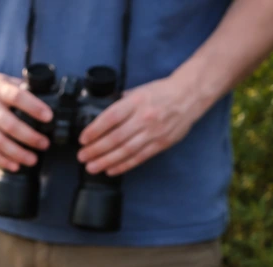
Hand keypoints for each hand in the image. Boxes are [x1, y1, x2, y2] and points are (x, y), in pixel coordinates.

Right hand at [0, 68, 51, 171]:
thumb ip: (22, 89)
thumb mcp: (4, 80)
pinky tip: (15, 166)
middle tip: (45, 143)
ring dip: (17, 153)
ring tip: (33, 159)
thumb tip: (47, 96)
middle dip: (29, 137)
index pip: (17, 97)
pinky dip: (2, 160)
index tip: (48, 117)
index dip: (33, 107)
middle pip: (9, 125)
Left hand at [77, 76, 203, 175]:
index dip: (94, 130)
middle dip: (95, 150)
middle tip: (82, 156)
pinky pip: (139, 158)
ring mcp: (154, 132)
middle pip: (116, 138)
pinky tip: (110, 170)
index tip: (83, 139)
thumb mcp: (139, 91)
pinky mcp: (161, 143)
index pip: (111, 118)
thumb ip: (121, 103)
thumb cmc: (161, 93)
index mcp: (137, 101)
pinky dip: (123, 165)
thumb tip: (101, 115)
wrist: (190, 95)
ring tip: (91, 167)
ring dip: (106, 161)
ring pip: (126, 151)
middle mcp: (145, 117)